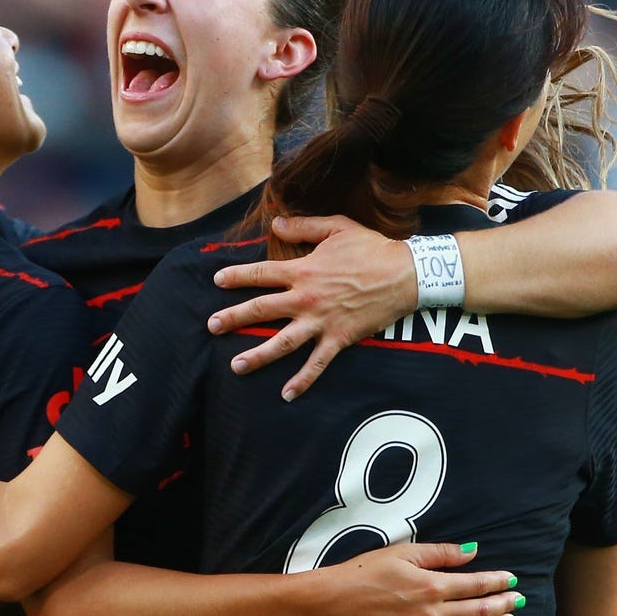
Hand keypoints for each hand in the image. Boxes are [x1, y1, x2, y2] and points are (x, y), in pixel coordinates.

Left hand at [204, 215, 416, 401]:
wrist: (406, 274)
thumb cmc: (372, 248)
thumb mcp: (337, 227)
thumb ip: (304, 225)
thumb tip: (276, 221)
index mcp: (303, 270)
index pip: (261, 274)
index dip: (236, 276)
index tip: (216, 281)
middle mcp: (306, 298)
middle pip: (261, 310)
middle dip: (233, 318)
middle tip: (210, 326)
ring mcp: (321, 321)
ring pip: (281, 342)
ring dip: (257, 355)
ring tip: (235, 365)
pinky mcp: (338, 338)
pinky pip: (316, 363)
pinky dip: (302, 380)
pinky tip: (286, 395)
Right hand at [305, 541, 522, 615]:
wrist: (332, 605)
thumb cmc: (363, 573)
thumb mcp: (402, 553)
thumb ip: (441, 553)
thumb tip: (473, 551)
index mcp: (431, 586)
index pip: (477, 585)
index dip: (499, 582)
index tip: (512, 580)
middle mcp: (432, 615)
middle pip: (480, 612)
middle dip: (504, 606)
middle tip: (518, 601)